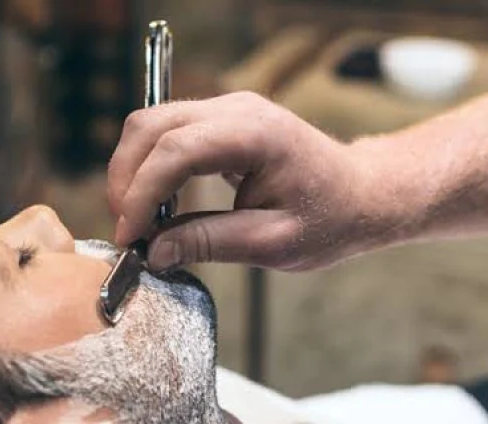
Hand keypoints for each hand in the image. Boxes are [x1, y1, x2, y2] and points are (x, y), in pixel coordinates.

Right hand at [108, 92, 394, 270]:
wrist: (361, 193)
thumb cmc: (329, 218)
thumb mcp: (273, 244)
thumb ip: (211, 243)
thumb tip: (155, 252)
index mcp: (256, 134)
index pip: (175, 151)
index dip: (141, 193)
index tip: (130, 236)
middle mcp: (236, 108)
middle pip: (150, 126)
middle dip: (126, 179)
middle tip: (128, 231)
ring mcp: (226, 107)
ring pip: (149, 124)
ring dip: (132, 171)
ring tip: (139, 220)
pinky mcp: (219, 119)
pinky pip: (164, 132)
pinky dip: (147, 165)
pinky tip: (156, 203)